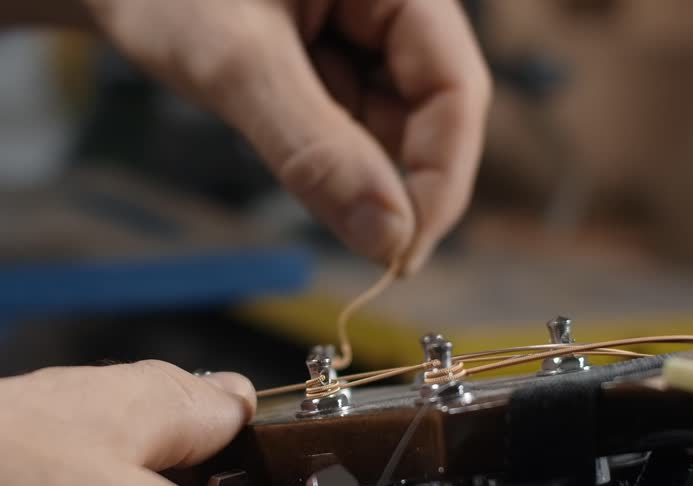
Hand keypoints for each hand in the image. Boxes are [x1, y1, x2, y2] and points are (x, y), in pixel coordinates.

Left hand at [85, 0, 490, 273]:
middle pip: (431, 110)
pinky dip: (322, 150)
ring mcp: (362, 28)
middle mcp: (393, 1)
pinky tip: (271, 128)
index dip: (442, 177)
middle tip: (351, 244)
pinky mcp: (331, 55)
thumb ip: (315, 149)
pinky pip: (350, 120)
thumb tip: (390, 240)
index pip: (458, 87)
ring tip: (271, 135)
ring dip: (350, 166)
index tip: (403, 254)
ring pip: (389, 124)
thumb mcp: (235, 63)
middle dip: (392, 179)